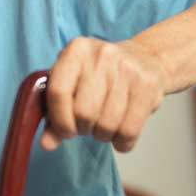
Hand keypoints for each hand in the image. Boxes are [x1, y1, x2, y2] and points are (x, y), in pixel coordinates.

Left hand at [41, 37, 167, 152]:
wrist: (146, 57)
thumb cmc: (100, 76)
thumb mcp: (72, 85)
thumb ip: (54, 114)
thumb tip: (46, 144)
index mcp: (76, 51)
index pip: (58, 92)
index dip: (59, 120)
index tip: (65, 131)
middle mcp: (102, 55)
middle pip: (84, 112)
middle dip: (83, 129)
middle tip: (87, 126)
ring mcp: (127, 68)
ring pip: (107, 125)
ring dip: (102, 136)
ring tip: (104, 127)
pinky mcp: (148, 84)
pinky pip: (129, 130)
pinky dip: (122, 142)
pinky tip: (121, 135)